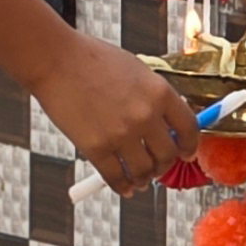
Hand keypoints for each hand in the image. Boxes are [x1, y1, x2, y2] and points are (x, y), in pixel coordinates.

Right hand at [29, 28, 199, 195]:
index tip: (186, 153)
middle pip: (168, 154)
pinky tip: (123, 186)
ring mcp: (121, 134)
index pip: (189, 129)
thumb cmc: (91, 59)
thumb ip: (152, 96)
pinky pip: (116, 177)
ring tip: (140, 179)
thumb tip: (165, 123)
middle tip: (158, 166)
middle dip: (164, 165)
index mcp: (160, 92)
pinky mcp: (96, 148)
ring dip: (144, 179)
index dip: (190, 146)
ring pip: (144, 171)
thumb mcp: (135, 70)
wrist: (55, 59)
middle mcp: (145, 116)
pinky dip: (122, 186)